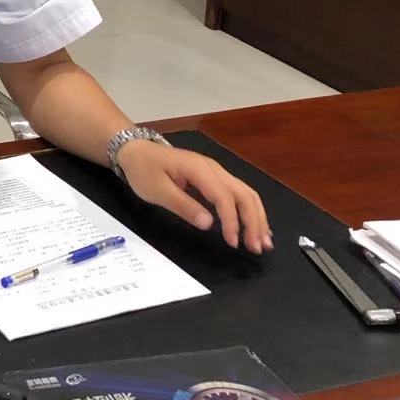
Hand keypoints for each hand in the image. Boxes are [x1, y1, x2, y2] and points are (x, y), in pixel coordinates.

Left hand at [118, 141, 272, 253]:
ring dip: (257, 217)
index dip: (231, 220)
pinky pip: (239, 193)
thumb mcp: (157, 190)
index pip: (223, 196)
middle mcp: (214, 169)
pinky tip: (256, 226)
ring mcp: (216, 172)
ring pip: (246, 193)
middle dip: (254, 221)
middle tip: (257, 248)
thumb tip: (208, 223)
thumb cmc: (144, 170)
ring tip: (264, 241)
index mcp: (199, 169)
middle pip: (243, 194)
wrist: (136, 151)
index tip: (233, 242)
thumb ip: (183, 206)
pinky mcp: (214, 178)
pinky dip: (250, 210)